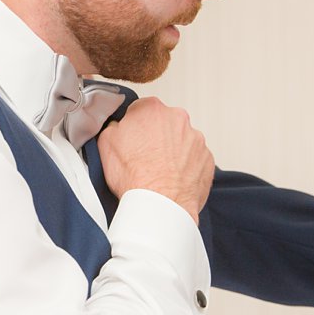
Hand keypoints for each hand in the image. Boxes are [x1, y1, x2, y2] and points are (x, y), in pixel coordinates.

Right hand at [96, 96, 213, 224]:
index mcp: (152, 110)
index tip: (132, 139)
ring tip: (158, 171)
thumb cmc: (136, 177)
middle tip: (144, 157)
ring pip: (181, 140)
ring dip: (172, 151)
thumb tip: (118, 127)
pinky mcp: (207, 159)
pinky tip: (172, 179)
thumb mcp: (106, 143)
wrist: (160, 205)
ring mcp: (196, 139)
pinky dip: (185, 166)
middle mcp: (178, 119)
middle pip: (164, 123)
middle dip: (155, 136)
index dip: (134, 126)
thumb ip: (114, 126)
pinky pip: (194, 158)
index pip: (141, 109)